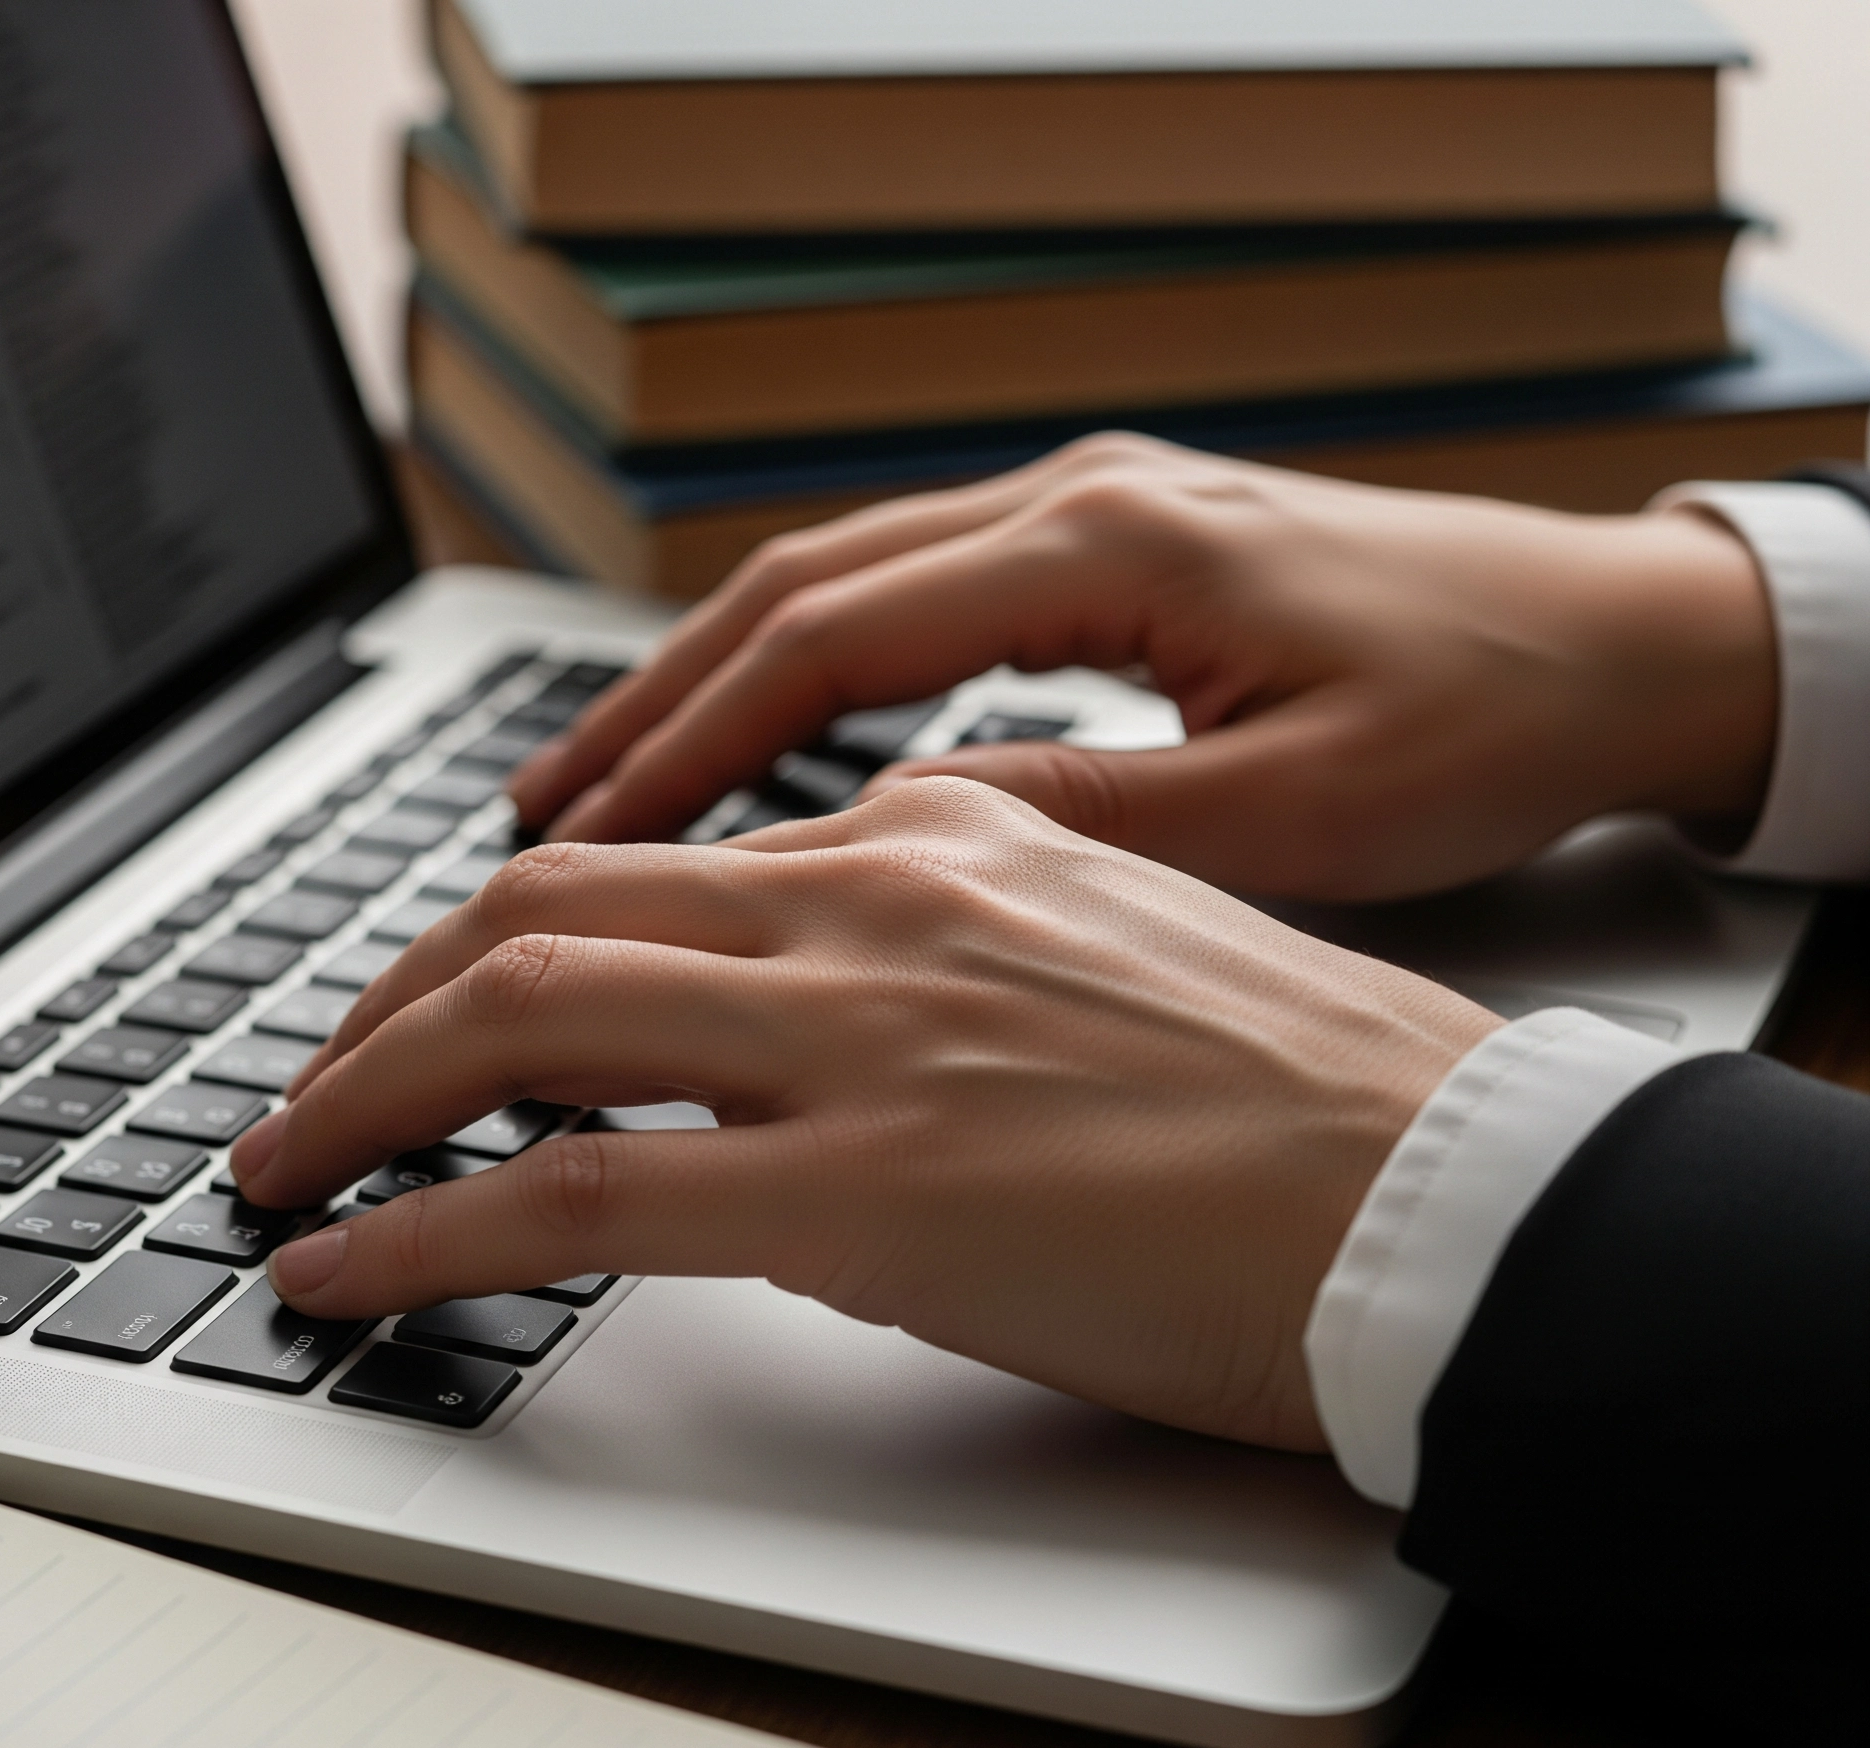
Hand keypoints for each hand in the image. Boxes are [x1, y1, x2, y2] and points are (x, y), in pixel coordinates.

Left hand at [232, 780, 1497, 1449]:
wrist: (1444, 1190)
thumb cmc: (1297, 1098)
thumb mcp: (1094, 950)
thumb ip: (934, 945)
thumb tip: (810, 1008)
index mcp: (931, 835)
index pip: (654, 854)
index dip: (505, 931)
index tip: (443, 997)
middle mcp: (870, 898)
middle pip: (537, 904)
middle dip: (383, 997)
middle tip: (314, 1079)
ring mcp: (856, 1034)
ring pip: (516, 1014)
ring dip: (357, 1093)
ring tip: (281, 1171)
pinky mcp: (860, 1189)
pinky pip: (572, 1196)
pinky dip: (422, 1228)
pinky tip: (350, 1270)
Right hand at [509, 435, 1775, 899]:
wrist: (1617, 637)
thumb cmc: (1485, 717)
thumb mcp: (1289, 812)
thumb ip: (1081, 825)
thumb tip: (888, 849)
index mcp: (1109, 546)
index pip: (828, 638)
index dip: (684, 744)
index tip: (581, 840)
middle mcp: (1075, 502)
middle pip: (794, 593)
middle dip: (648, 711)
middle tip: (528, 821)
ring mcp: (1085, 513)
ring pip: (835, 590)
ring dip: (707, 692)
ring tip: (597, 799)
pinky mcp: (1106, 552)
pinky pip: (906, 604)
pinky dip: (802, 681)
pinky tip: (753, 756)